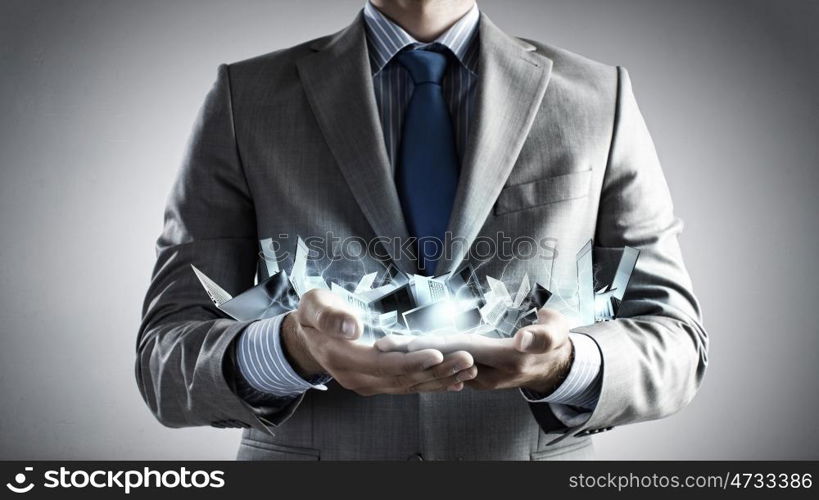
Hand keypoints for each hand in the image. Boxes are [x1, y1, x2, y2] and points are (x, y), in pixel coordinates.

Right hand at [281, 289, 477, 394]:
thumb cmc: (314, 314)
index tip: (438, 353)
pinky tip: (456, 382)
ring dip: (441, 379)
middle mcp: (357, 378)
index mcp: (342, 359)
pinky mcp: (378, 383)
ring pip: (409, 386)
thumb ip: (329, 315)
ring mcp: (368, 384)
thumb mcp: (314, 305)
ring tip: (469, 368)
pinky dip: (432, 384)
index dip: (411, 360)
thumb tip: (352, 327)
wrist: (307, 336)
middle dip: (437, 371)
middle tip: (466, 359)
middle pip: (402, 379)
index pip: (383, 364)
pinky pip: (408, 387)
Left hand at [375, 308, 572, 394]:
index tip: (408, 344)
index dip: (435, 347)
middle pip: (444, 359)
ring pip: (442, 364)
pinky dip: (426, 359)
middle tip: (382, 345)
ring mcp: (481, 375)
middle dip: (412, 353)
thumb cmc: (556, 341)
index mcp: (505, 359)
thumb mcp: (556, 333)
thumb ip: (542, 335)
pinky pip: (447, 366)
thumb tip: (525, 339)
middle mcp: (488, 372)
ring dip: (414, 357)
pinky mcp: (475, 373)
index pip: (463, 350)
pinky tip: (406, 353)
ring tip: (384, 347)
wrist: (555, 364)